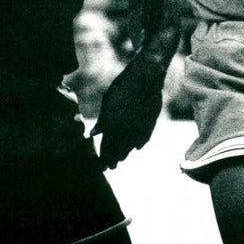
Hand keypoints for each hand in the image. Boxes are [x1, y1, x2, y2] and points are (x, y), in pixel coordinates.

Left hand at [92, 54, 163, 169]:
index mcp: (112, 123)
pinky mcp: (150, 124)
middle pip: (119, 151)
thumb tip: (92, 134)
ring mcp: (139, 128)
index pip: (107, 147)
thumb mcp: (108, 101)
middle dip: (113, 160)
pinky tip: (135, 147)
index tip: (101, 166)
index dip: (103, 158)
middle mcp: (126, 129)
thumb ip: (102, 121)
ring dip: (125, 154)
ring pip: (131, 148)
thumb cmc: (123, 85)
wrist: (146, 76)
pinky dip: (138, 144)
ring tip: (121, 159)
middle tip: (110, 167)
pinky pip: (143, 139)